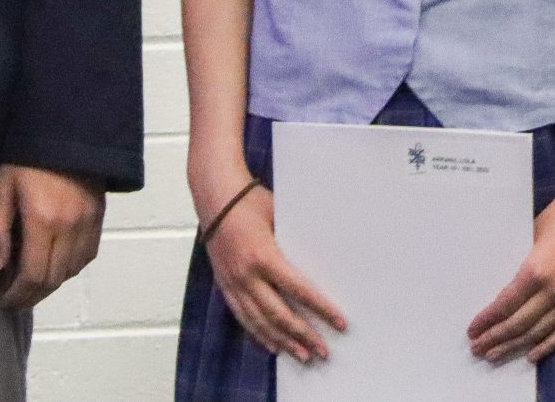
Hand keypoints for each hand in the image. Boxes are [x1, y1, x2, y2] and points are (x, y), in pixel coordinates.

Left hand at [0, 163, 103, 310]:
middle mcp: (69, 227)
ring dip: (50, 282)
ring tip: (32, 280)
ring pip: (71, 271)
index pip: (33, 276)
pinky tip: (55, 262)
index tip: (3, 299)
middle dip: (31, 295)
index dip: (17, 295)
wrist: (66, 130)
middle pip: (53, 280)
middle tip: (14, 296)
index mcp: (42, 220)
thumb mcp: (2, 189)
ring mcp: (87, 223)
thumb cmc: (28, 157)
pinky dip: (70, 267)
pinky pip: (87, 255)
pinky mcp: (98, 217)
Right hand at [199, 180, 345, 363]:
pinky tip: (273, 346)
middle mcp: (247, 275)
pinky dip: (258, 334)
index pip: (298, 290)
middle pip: (279, 314)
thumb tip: (322, 256)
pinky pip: (242, 317)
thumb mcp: (279, 216)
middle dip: (303, 335)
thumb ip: (296, 240)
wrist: (215, 198)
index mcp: (263, 256)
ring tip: (303, 356)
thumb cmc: (250, 202)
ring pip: (260, 322)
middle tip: (323, 351)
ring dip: (283, 342)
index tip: (339, 322)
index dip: (320, 308)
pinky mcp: (225, 286)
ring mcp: (233, 283)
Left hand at [467, 180, 554, 364]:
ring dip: (516, 346)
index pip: (505, 305)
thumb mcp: (530, 235)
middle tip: (477, 349)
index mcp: (536, 270)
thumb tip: (501, 286)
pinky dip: (549, 344)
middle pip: (520, 324)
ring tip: (496, 355)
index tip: (472, 331)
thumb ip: (520, 264)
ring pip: (540, 331)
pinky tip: (532, 355)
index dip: (487, 321)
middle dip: (496, 338)